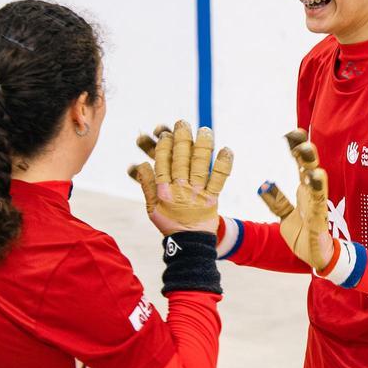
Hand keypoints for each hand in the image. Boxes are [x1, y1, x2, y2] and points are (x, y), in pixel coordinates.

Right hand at [128, 120, 232, 234]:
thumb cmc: (169, 223)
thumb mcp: (152, 208)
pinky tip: (226, 150)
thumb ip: (146, 186)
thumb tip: (140, 164)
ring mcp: (197, 193)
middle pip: (181, 158)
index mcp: (163, 190)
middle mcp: (180, 188)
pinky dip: (224, 164)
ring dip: (203, 145)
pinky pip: (219, 178)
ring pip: (200, 164)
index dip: (165, 146)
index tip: (167, 133)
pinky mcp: (212, 198)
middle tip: (183, 123)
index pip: (163, 162)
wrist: (189, 244)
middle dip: (182, 138)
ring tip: (205, 130)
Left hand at [258, 129, 333, 269]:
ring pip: (316, 184)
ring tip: (307, 154)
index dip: (297, 149)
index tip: (291, 133)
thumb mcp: (285, 217)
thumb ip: (276, 202)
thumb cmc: (305, 235)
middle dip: (306, 152)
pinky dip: (316, 192)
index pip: (300, 165)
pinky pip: (318, 204)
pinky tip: (316, 179)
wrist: (317, 258)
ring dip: (312, 169)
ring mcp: (317, 206)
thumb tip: (263, 186)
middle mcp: (312, 195)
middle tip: (299, 137)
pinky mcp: (319, 221)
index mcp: (304, 192)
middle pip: (310, 168)